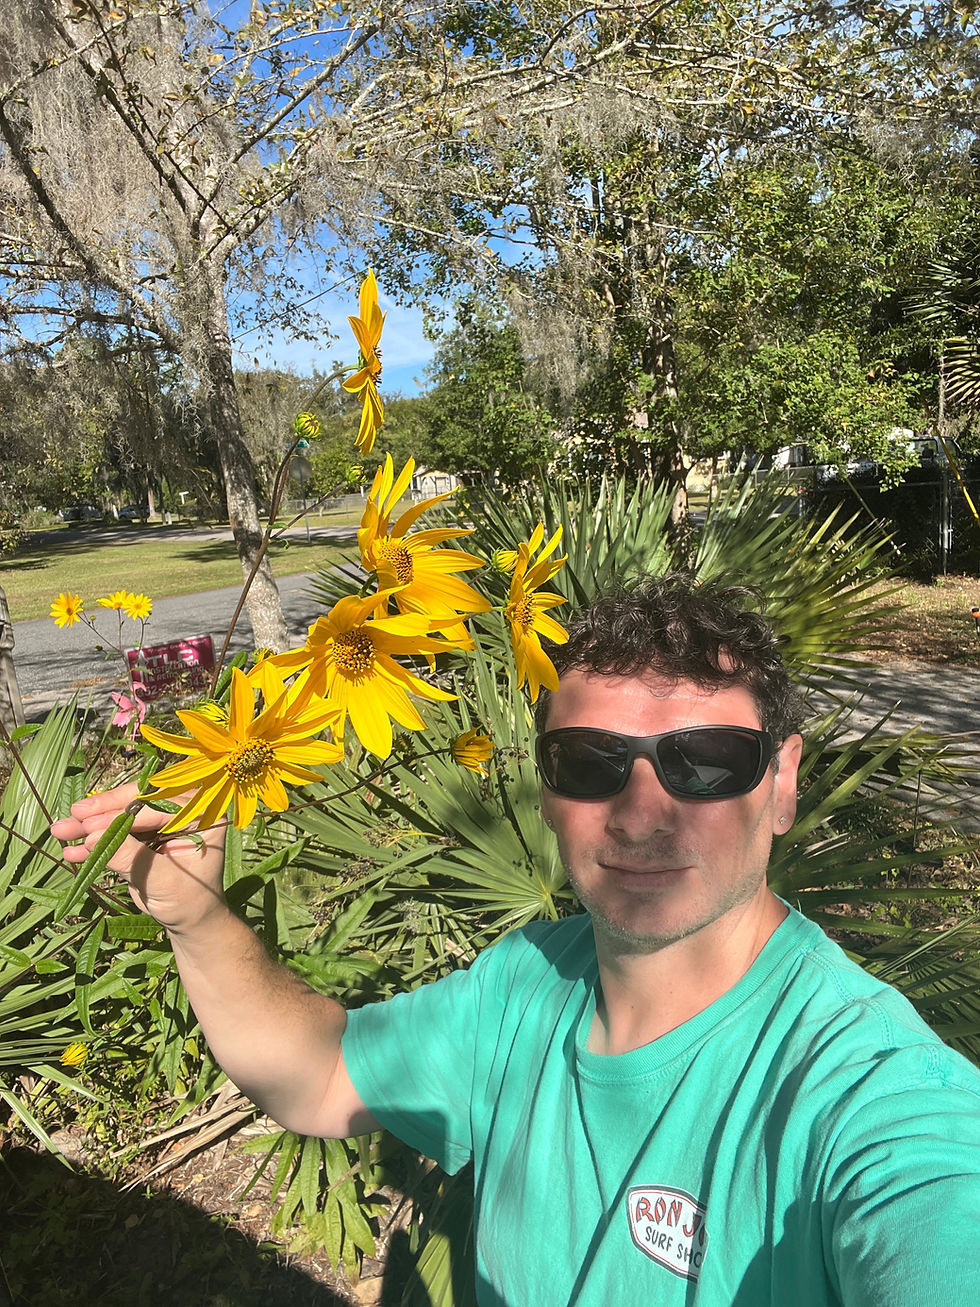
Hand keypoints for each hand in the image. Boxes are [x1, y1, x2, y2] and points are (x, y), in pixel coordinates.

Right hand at [50, 782, 226, 935]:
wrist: (188, 920)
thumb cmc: (189, 901)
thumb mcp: (163, 881)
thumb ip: (132, 857)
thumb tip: (93, 838)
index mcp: (203, 815)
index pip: (158, 806)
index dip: (123, 814)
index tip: (91, 824)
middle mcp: (184, 811)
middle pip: (138, 803)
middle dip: (103, 812)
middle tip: (74, 815)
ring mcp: (162, 822)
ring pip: (121, 815)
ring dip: (90, 824)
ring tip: (61, 830)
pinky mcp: (143, 835)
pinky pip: (115, 832)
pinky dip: (92, 841)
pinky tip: (71, 850)